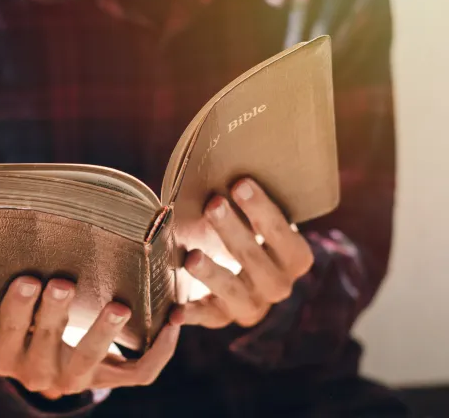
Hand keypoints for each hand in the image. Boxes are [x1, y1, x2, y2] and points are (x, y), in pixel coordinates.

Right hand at [0, 277, 182, 399]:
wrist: (40, 361)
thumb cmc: (22, 318)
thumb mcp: (6, 309)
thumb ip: (11, 283)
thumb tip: (22, 230)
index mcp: (4, 355)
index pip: (8, 331)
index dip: (16, 307)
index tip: (27, 278)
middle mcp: (35, 373)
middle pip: (47, 343)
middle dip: (54, 313)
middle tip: (63, 284)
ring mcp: (73, 380)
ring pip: (90, 359)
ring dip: (103, 333)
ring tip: (118, 307)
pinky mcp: (105, 381)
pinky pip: (137, 373)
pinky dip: (158, 352)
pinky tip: (170, 324)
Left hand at [182, 178, 313, 327]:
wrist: (248, 277)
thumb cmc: (249, 233)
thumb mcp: (256, 219)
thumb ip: (248, 200)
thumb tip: (227, 152)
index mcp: (295, 259)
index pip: (282, 235)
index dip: (262, 210)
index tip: (240, 183)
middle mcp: (278, 285)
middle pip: (256, 261)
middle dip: (233, 232)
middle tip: (212, 204)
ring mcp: (251, 305)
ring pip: (234, 292)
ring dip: (213, 274)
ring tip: (192, 257)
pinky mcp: (223, 318)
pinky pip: (208, 318)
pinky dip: (192, 315)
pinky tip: (176, 311)